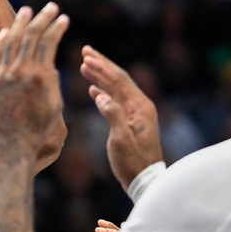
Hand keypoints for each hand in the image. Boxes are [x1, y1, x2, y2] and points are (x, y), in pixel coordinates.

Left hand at [0, 3, 68, 158]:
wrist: (9, 145)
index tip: (63, 18)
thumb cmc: (36, 130)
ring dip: (21, 23)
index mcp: (41, 77)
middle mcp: (21, 71)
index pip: (49, 42)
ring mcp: (3, 74)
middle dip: (43, 18)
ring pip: (12, 40)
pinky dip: (1, 40)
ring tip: (27, 11)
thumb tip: (49, 66)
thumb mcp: (54, 105)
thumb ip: (52, 82)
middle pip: (32, 35)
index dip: (57, 27)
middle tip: (51, 7)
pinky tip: (7, 32)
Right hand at [80, 45, 163, 190]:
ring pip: (115, 89)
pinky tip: (93, 88)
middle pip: (118, 79)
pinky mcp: (130, 121)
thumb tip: (99, 94)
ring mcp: (135, 113)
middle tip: (85, 50)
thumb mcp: (121, 140)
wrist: (144, 181)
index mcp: (140, 107)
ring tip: (85, 64)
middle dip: (102, 65)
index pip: (119, 80)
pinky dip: (103, 92)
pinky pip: (115, 100)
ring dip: (101, 76)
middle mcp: (140, 106)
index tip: (86, 56)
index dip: (102, 66)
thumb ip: (112, 115)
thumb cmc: (133, 163)